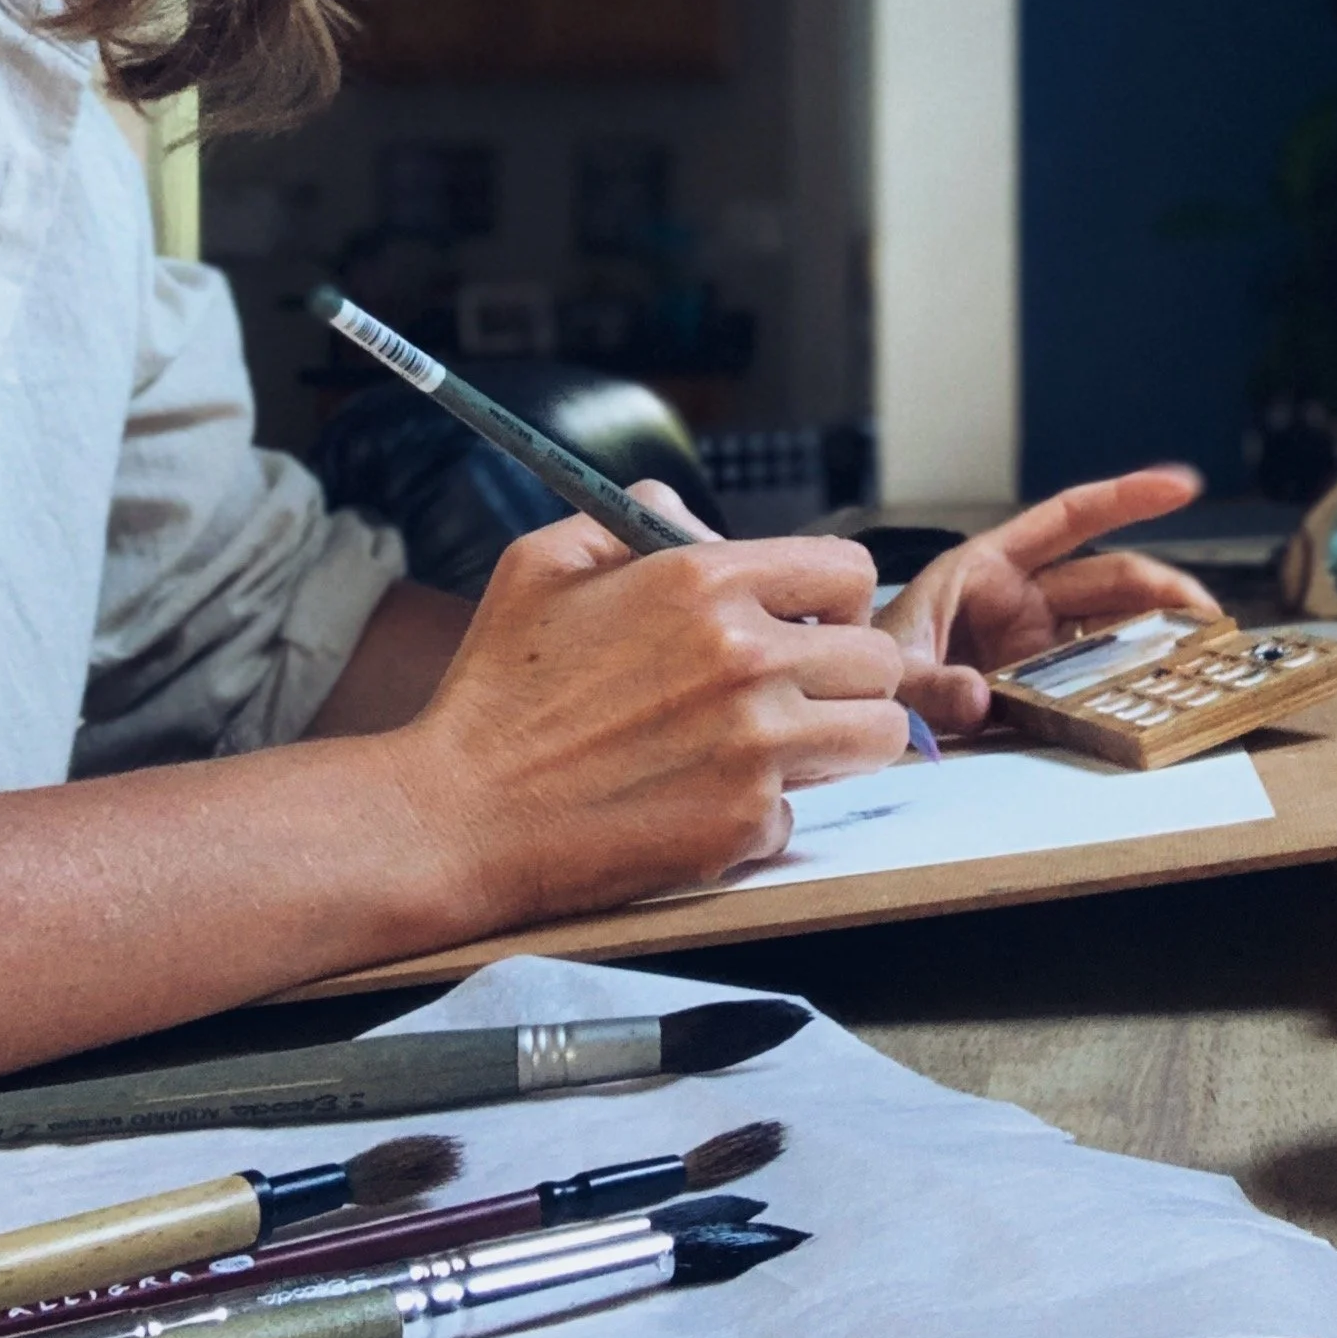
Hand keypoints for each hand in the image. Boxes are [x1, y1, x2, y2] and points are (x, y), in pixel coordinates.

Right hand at [389, 483, 906, 926]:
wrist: (458, 814)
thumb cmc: (495, 689)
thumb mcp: (544, 561)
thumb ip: (633, 514)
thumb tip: (694, 514)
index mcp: (705, 581)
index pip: (850, 572)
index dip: (835, 599)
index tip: (808, 624)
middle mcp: (746, 658)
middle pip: (879, 660)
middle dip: (847, 674)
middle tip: (796, 692)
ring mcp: (755, 747)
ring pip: (877, 735)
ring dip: (838, 741)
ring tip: (774, 745)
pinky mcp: (744, 823)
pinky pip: (805, 811)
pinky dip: (764, 812)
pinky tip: (702, 800)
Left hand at [874, 468, 1219, 735]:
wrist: (852, 704)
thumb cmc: (866, 665)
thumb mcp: (890, 668)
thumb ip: (928, 683)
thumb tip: (979, 698)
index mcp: (985, 567)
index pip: (1067, 518)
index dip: (1125, 496)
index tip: (1183, 485)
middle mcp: (1019, 599)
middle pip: (1108, 580)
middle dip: (1163, 590)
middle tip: (1209, 619)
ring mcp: (1033, 642)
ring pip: (1113, 626)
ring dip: (1159, 636)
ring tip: (1204, 655)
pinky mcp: (1040, 684)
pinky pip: (1096, 675)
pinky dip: (1131, 679)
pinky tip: (1165, 692)